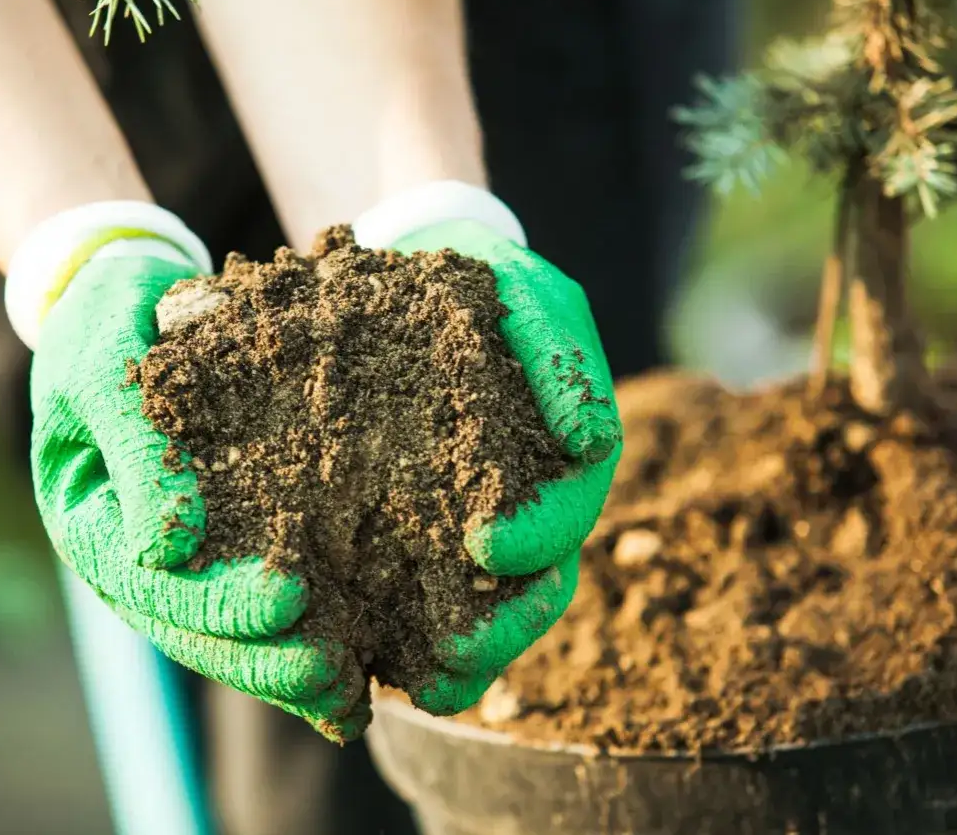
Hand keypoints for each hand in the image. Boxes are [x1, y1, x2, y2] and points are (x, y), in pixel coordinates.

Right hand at [24, 212, 367, 742]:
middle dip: (261, 655)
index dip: (216, 602)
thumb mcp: (104, 359)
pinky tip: (359, 656)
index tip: (289, 601)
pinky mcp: (227, 539)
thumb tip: (168, 546)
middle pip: (192, 628)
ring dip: (285, 664)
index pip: (147, 583)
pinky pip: (260, 595)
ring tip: (350, 685)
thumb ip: (134, 443)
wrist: (129, 294)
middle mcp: (133, 553)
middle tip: (331, 671)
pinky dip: (308, 629)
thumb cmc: (109, 315)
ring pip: (228, 631)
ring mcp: (180, 555)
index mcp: (90, 519)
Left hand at [383, 216, 621, 714]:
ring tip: (418, 679)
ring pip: (482, 609)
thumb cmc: (482, 285)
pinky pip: (416, 595)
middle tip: (453, 653)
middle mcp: (523, 507)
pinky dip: (402, 631)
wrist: (414, 277)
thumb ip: (563, 357)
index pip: (565, 514)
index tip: (485, 543)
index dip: (538, 537)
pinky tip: (366, 656)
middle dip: (501, 626)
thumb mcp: (530, 297)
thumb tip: (589, 440)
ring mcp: (468, 526)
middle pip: (532, 586)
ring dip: (459, 652)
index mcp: (560, 463)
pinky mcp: (411, 533)